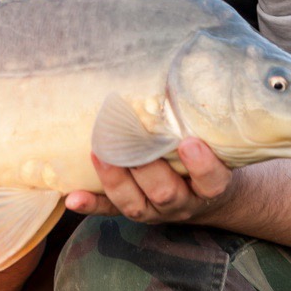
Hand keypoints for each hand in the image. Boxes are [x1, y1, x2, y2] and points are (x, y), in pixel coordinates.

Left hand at [63, 137, 234, 223]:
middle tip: (132, 141)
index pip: (212, 182)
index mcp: (209, 187)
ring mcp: (156, 212)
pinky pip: (110, 213)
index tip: (189, 142)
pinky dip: (91, 205)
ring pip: (136, 205)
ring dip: (116, 179)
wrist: (207, 197)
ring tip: (101, 154)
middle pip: (166, 193)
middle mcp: (182, 202)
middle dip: (147, 168)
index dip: (202, 166)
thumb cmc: (209, 158)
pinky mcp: (134, 213)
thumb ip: (200, 124)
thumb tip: (179, 78)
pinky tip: (72, 198)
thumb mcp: (217, 147)